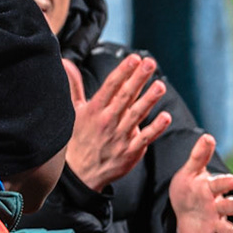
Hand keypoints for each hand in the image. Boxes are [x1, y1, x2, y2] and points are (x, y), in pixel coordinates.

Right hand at [64, 56, 171, 189]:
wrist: (80, 174)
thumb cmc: (78, 139)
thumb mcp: (74, 112)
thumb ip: (75, 86)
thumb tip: (67, 63)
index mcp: (95, 110)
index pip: (110, 86)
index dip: (123, 72)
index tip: (134, 59)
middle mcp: (108, 121)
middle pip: (125, 97)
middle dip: (138, 79)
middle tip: (150, 64)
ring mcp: (120, 137)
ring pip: (136, 115)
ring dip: (149, 99)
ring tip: (160, 85)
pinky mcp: (130, 151)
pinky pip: (145, 138)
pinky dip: (156, 128)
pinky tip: (166, 117)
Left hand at [168, 133, 232, 232]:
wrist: (183, 213)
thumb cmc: (190, 189)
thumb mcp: (190, 173)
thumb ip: (199, 157)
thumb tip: (207, 136)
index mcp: (212, 189)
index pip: (219, 184)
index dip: (225, 183)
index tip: (232, 180)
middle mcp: (217, 207)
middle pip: (228, 206)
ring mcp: (215, 224)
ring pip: (227, 228)